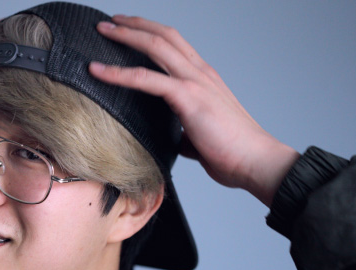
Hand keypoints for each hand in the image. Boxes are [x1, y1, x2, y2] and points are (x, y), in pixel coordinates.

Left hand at [89, 15, 299, 205]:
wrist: (257, 162)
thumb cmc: (233, 153)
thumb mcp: (201, 136)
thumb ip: (185, 130)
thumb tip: (173, 139)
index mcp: (204, 79)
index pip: (175, 45)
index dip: (150, 33)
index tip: (128, 30)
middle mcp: (200, 73)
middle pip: (163, 35)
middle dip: (134, 24)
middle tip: (110, 21)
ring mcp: (195, 81)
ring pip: (156, 45)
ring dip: (126, 35)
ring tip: (103, 29)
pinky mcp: (188, 97)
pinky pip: (146, 78)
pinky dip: (119, 73)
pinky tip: (98, 71)